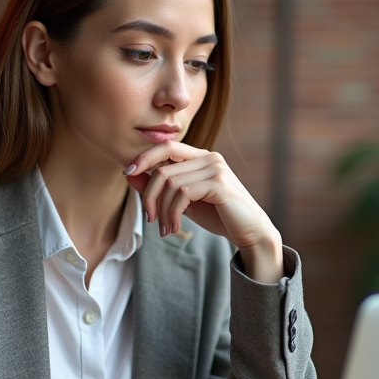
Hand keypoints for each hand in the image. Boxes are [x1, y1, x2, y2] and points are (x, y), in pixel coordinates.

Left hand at [124, 142, 284, 281]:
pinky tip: (174, 227)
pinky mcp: (220, 184)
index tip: (128, 173)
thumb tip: (130, 175)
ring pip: (170, 183)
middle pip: (163, 169)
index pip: (166, 147)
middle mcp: (209, 157)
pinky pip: (182, 194)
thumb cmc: (219, 215)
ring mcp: (216, 169)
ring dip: (162, 210)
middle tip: (149, 218)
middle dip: (149, 196)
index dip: (144, 157)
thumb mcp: (183, 201)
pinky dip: (172, 213)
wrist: (250, 231)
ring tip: (165, 228)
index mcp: (201, 157)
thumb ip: (161, 188)